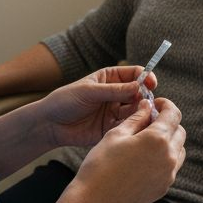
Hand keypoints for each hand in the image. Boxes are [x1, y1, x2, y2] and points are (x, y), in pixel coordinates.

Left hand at [36, 66, 156, 148]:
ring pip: (136, 110)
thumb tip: (139, 86)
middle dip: (145, 97)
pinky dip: (134, 126)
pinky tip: (133, 127)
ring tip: (139, 116)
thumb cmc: (65, 101)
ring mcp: (115, 111)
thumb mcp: (89, 91)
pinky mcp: (113, 128)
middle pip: (140, 93)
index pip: (135, 74)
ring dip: (141, 112)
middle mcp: (116, 94)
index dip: (145, 77)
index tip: (151, 83)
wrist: (50, 124)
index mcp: (110, 78)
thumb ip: (114, 90)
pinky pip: (128, 126)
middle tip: (145, 103)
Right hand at [67, 98, 184, 202]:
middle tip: (148, 122)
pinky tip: (145, 159)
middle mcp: (169, 157)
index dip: (165, 105)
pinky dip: (164, 158)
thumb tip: (147, 106)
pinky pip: (171, 167)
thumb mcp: (115, 135)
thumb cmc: (100, 165)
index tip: (155, 104)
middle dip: (168, 123)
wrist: (95, 202)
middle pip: (179, 132)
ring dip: (169, 141)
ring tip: (147, 141)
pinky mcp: (164, 188)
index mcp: (157, 139)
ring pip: (178, 150)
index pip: (174, 114)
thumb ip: (136, 118)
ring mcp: (168, 175)